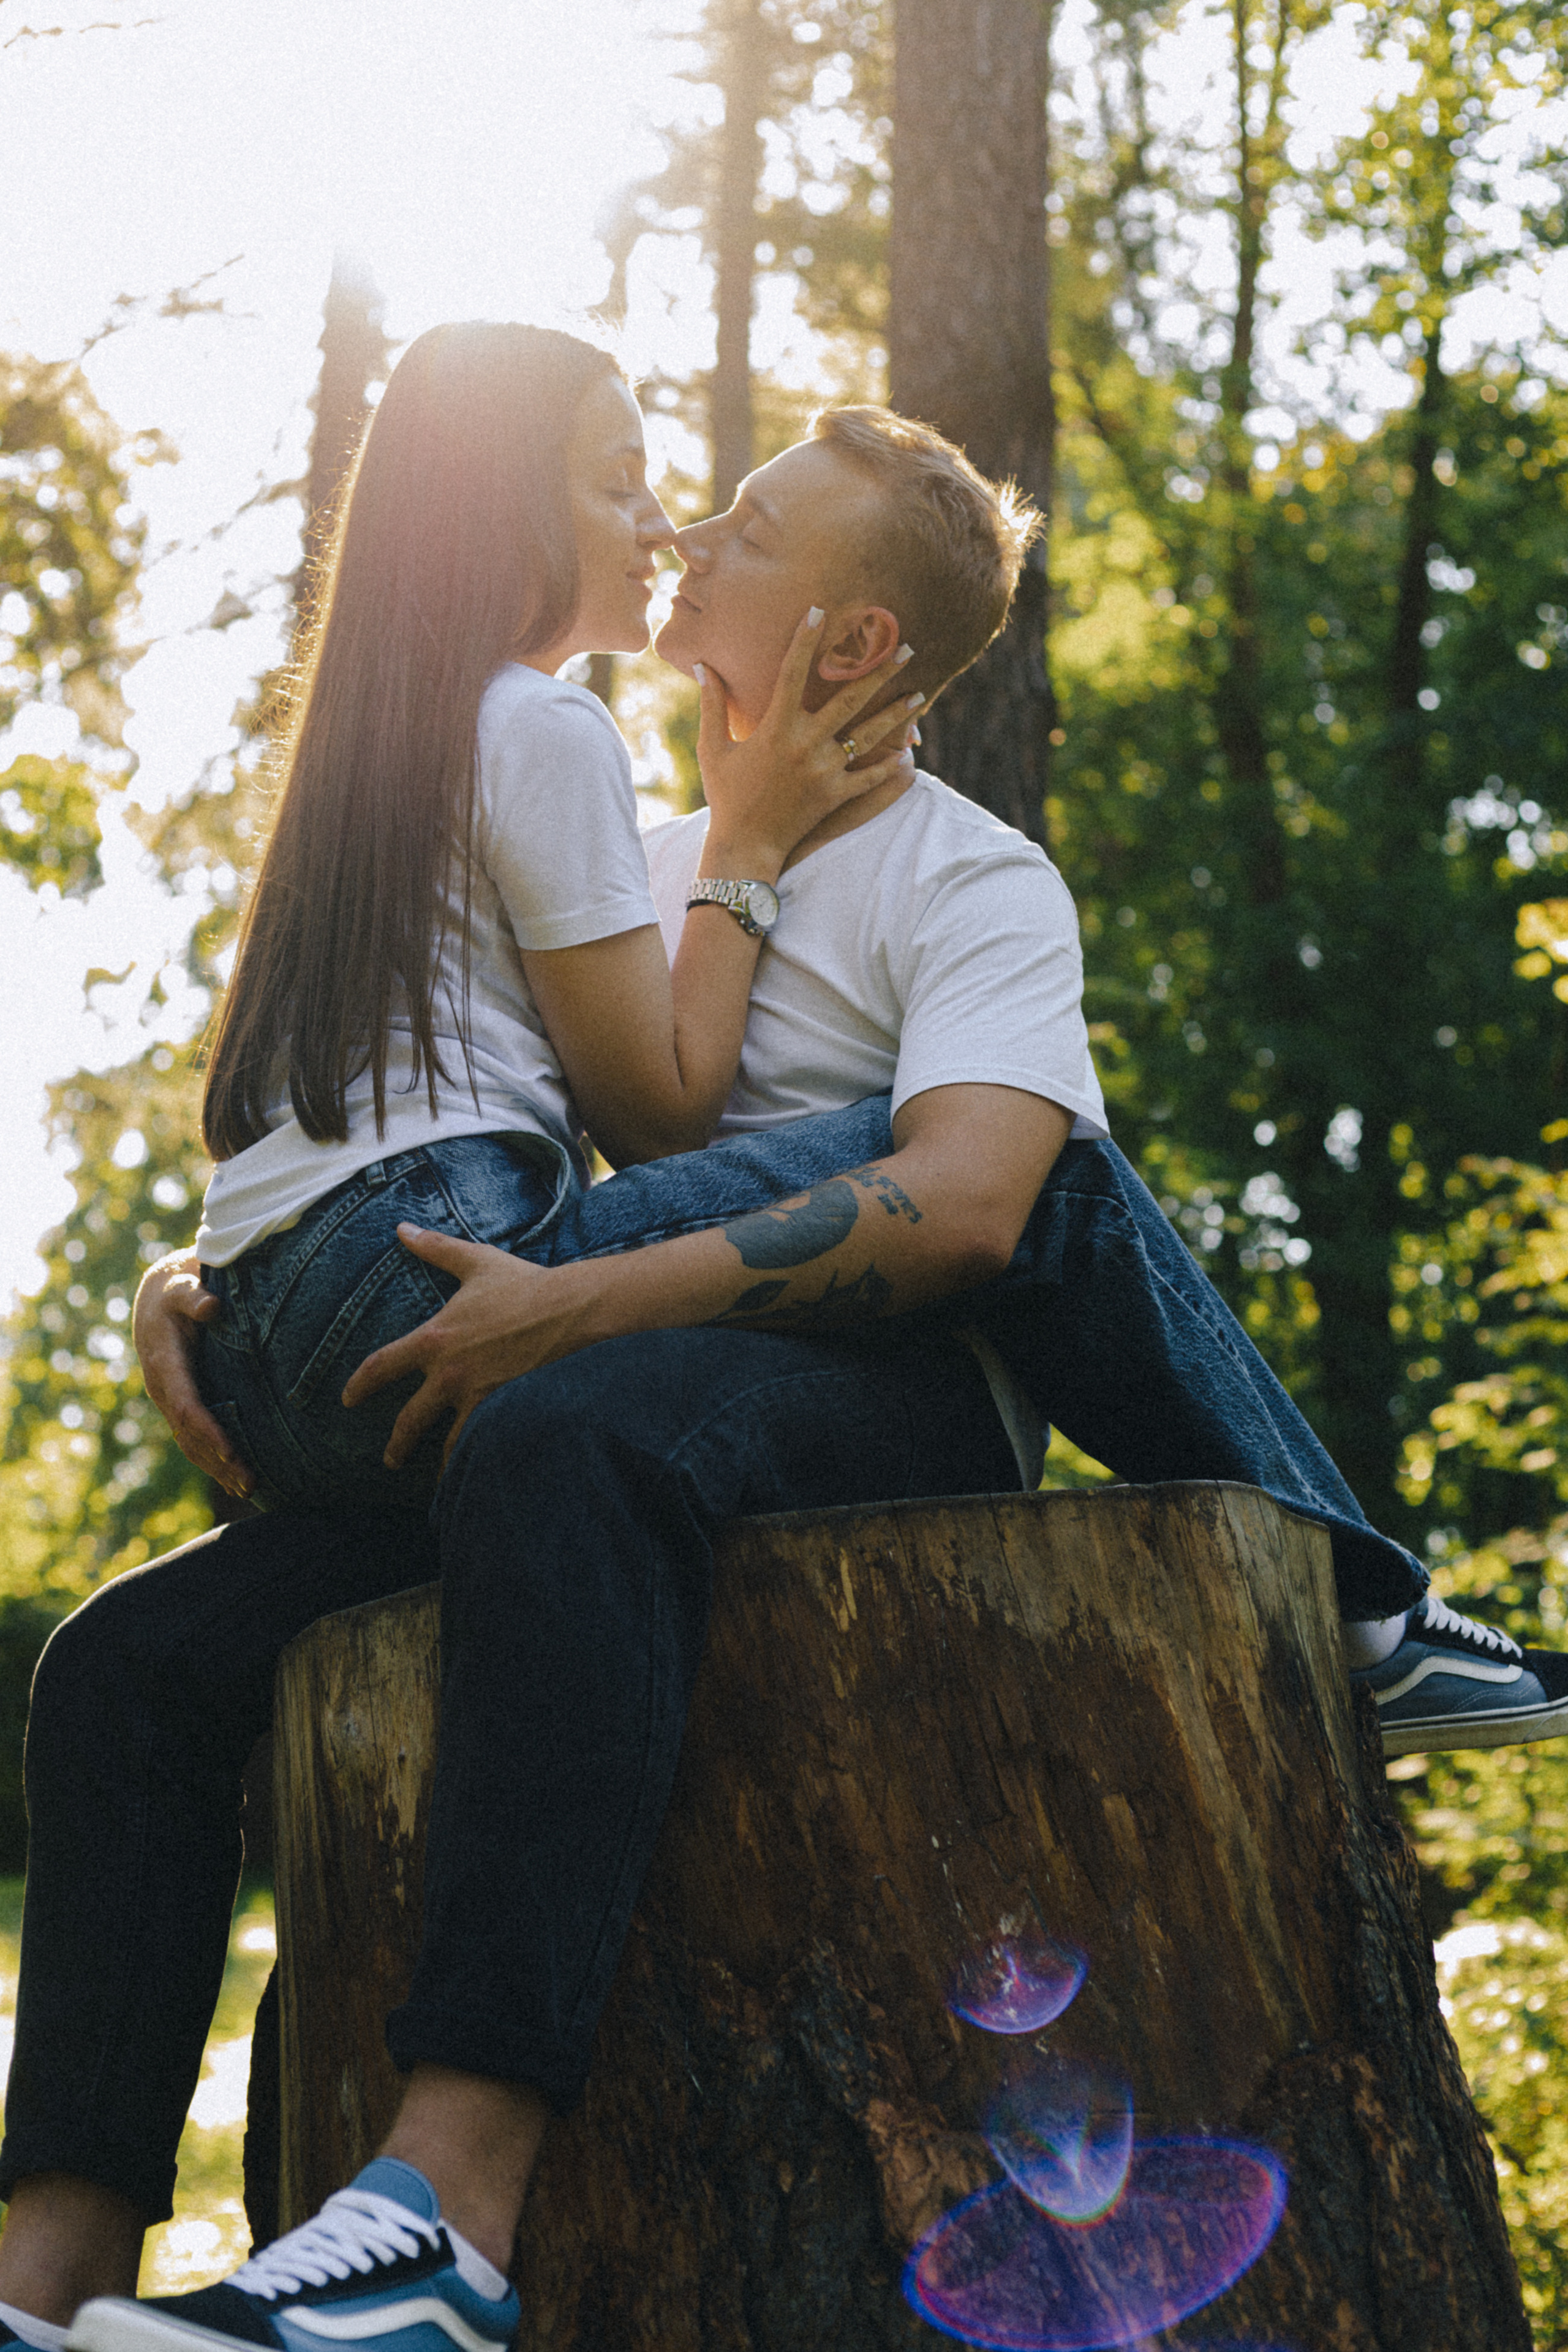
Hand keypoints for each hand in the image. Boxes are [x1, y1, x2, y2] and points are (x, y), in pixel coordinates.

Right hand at [133, 1250, 254, 1497]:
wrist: (157, 1296)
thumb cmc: (177, 1289)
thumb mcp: (182, 1286)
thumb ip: (194, 1297)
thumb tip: (211, 1306)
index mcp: (165, 1364)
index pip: (187, 1407)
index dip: (208, 1431)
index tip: (231, 1452)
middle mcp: (164, 1389)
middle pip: (190, 1435)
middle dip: (218, 1461)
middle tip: (250, 1483)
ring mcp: (171, 1400)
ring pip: (191, 1443)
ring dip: (218, 1469)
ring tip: (250, 1490)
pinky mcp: (182, 1404)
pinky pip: (195, 1438)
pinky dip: (214, 1460)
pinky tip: (237, 1479)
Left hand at [341, 1225, 581, 1469]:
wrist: (571, 1309)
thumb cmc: (523, 1284)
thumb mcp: (474, 1262)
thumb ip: (434, 1248)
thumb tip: (402, 1228)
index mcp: (434, 1339)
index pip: (382, 1366)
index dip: (360, 1385)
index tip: (348, 1400)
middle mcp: (449, 1374)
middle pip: (409, 1420)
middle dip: (396, 1444)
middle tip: (389, 1459)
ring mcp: (477, 1396)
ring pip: (447, 1442)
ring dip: (440, 1461)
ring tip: (439, 1476)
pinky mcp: (506, 1409)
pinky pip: (484, 1443)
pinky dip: (478, 1459)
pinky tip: (478, 1470)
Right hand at [695, 608, 922, 874]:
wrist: (744, 845)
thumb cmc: (726, 795)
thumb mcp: (713, 749)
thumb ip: (711, 705)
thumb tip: (701, 665)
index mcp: (775, 727)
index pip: (792, 672)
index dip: (804, 640)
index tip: (819, 610)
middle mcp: (805, 744)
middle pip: (850, 698)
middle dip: (880, 670)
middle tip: (907, 648)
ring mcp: (825, 771)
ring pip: (869, 734)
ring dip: (897, 713)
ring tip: (920, 693)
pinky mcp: (836, 795)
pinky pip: (870, 777)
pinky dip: (890, 765)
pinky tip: (908, 750)